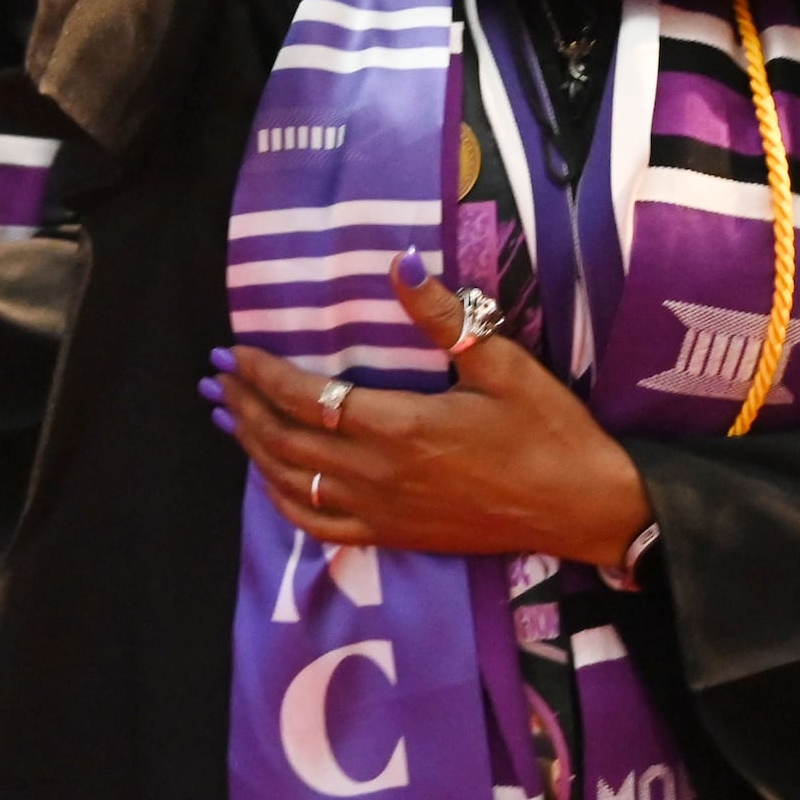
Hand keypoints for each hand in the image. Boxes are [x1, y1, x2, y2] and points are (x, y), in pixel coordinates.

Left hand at [206, 253, 653, 564]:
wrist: (583, 508)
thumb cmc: (548, 432)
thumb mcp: (503, 364)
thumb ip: (442, 317)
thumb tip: (398, 263)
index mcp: (401, 428)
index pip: (309, 398)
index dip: (264, 375)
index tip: (234, 350)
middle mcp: (379, 475)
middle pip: (286, 441)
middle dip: (243, 406)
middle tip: (216, 377)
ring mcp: (382, 512)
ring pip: (292, 482)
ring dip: (252, 449)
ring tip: (227, 418)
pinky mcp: (394, 536)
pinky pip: (319, 524)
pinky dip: (284, 499)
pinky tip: (271, 479)